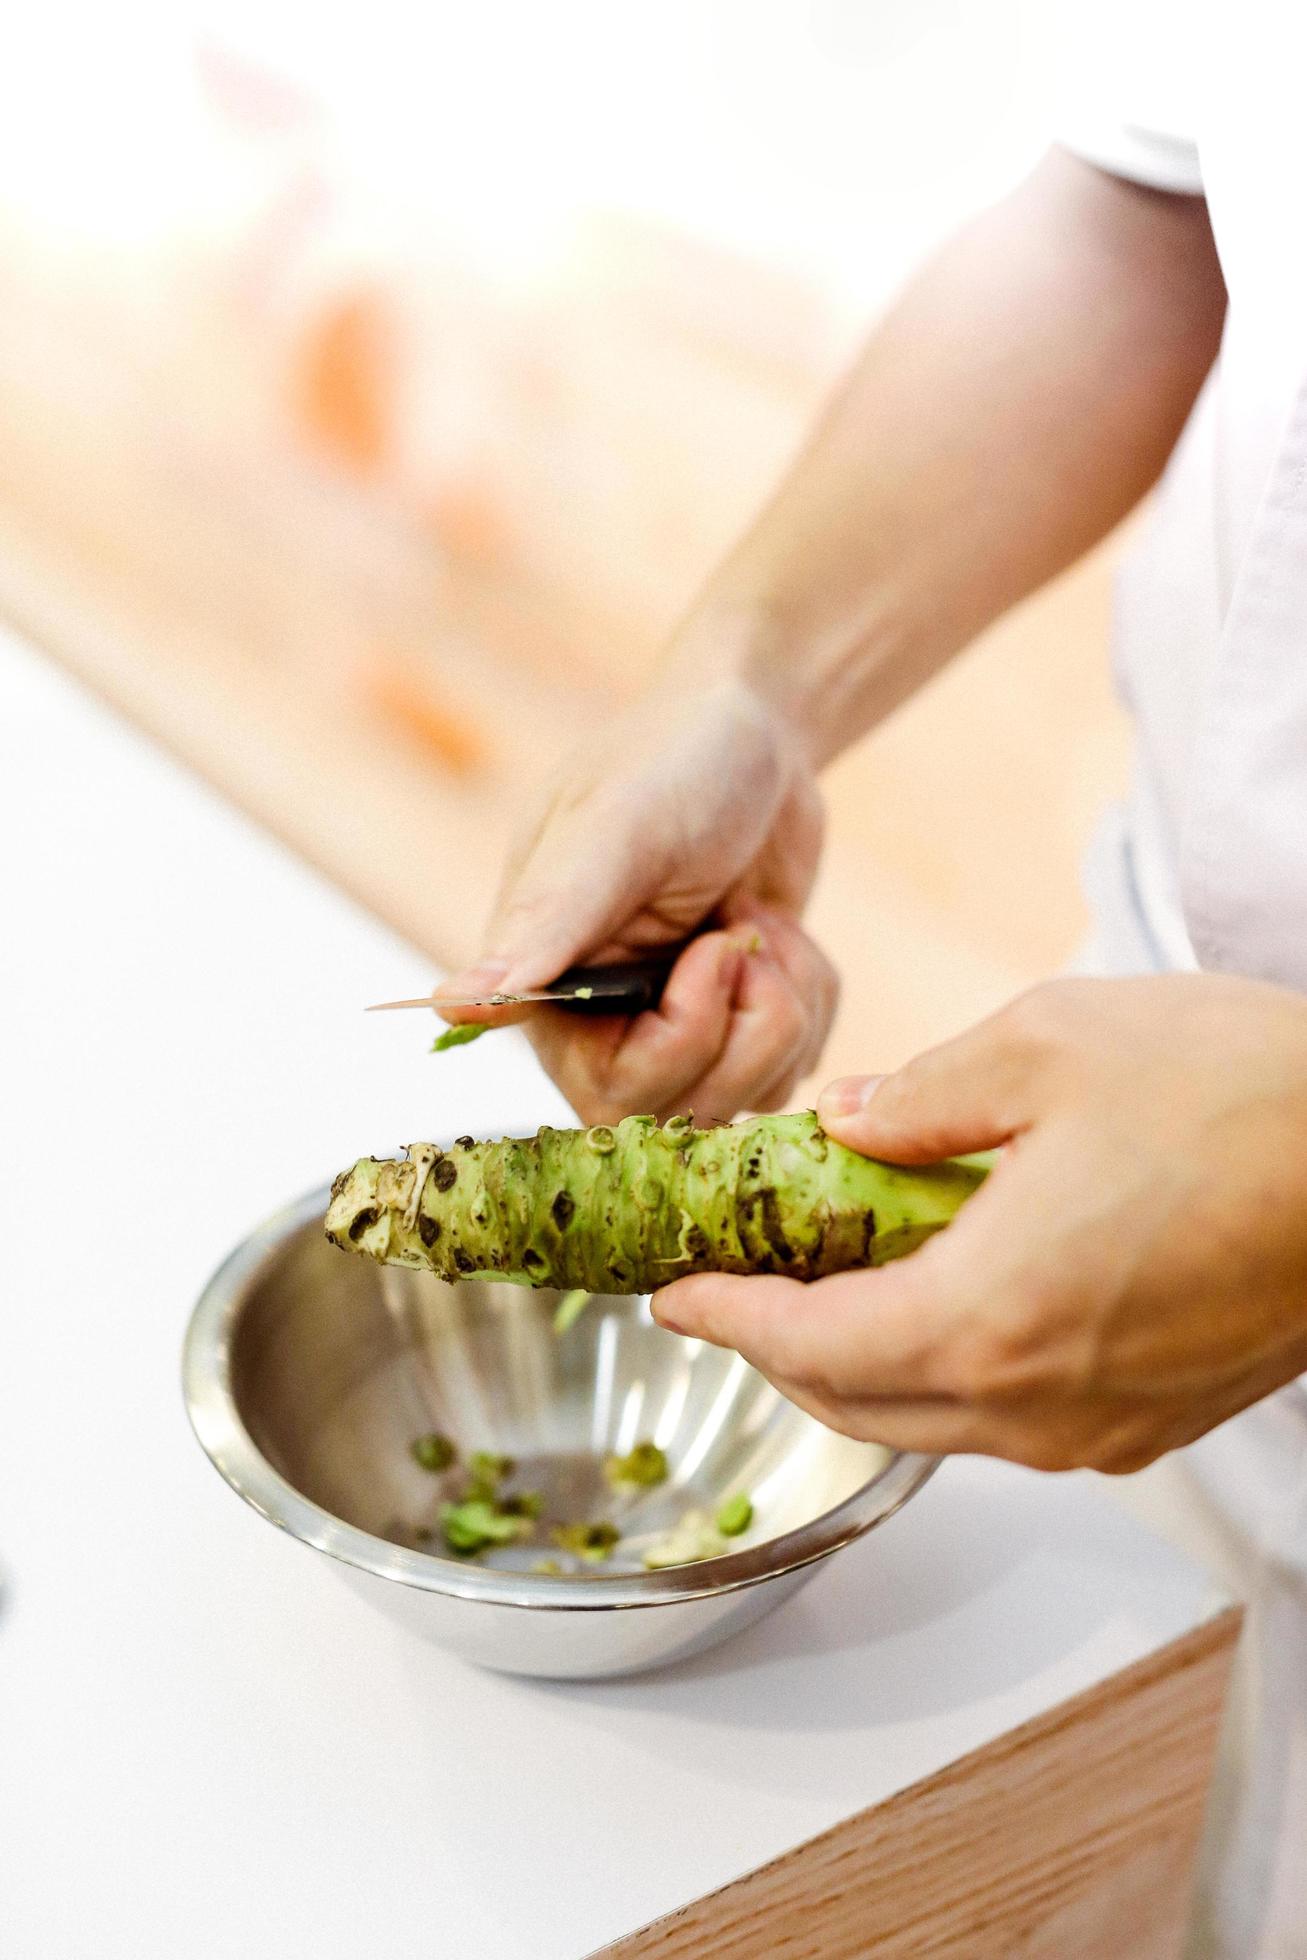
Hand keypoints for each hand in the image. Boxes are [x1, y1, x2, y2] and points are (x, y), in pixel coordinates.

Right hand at [437, 675, 837, 1124]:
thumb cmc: (672, 761)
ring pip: (747, 1097)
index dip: (681, 1041)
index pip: (607, 1095)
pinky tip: (783, 932)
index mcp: (550, 986)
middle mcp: (604, 1024)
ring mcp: (677, 1028)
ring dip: (787, 1006)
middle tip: (748, 934)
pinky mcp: (740, 1023)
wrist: (755, 730)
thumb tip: (455, 1006)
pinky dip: (812, 998)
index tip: (716, 948)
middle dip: (747, 1028)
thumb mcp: (615, 832)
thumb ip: (545, 923)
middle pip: (683, 1112)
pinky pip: (794, 1068)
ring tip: (760, 919)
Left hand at [652, 975, 1306, 1471]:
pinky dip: (946, 1368)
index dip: (728, 1322)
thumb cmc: (1240, 1092)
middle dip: (780, 1350)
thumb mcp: (1049, 1047)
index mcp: (990, 1315)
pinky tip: (944, 1293)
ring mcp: (1104, 1428)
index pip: (810, 1348)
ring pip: (935, 1419)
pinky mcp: (1156, 1421)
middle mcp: (1039, 1403)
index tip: (673, 1295)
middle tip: (735, 1286)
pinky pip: (1012, 1417)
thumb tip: (845, 1123)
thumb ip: (921, 1096)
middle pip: (858, 1404)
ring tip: (829, 1282)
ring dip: (862, 1362)